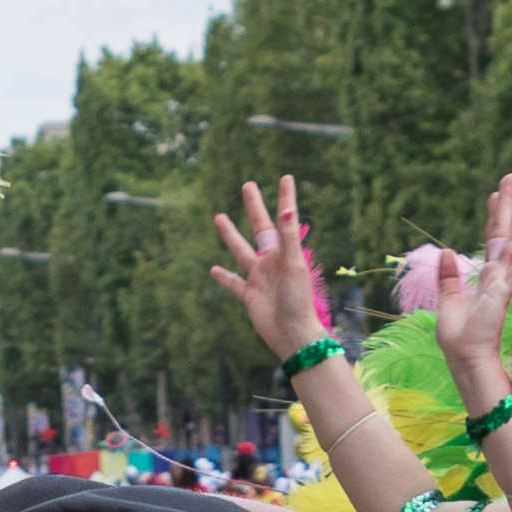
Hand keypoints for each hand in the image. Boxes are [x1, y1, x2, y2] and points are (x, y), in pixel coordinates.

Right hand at [205, 176, 330, 360]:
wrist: (292, 334)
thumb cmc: (298, 300)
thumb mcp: (294, 264)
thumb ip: (289, 236)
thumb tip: (288, 209)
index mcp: (285, 251)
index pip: (283, 218)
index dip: (285, 198)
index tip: (285, 177)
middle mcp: (271, 261)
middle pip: (260, 228)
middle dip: (254, 207)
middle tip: (247, 185)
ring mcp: (259, 277)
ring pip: (241, 250)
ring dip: (230, 234)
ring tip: (218, 216)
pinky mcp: (248, 295)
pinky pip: (234, 284)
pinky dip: (224, 277)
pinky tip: (213, 269)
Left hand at [434, 178, 511, 395]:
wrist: (465, 358)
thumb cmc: (458, 336)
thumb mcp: (447, 300)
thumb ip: (448, 276)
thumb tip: (446, 250)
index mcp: (485, 277)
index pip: (490, 239)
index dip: (493, 215)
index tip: (495, 193)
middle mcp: (497, 275)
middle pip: (505, 233)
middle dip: (509, 206)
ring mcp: (503, 283)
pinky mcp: (503, 294)